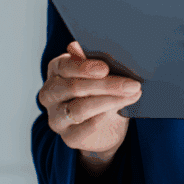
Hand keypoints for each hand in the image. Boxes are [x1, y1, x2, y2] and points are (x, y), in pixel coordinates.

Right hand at [38, 41, 141, 158]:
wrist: (106, 126)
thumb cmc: (101, 89)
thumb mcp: (100, 72)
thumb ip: (93, 60)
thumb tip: (78, 46)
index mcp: (56, 70)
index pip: (64, 66)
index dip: (84, 67)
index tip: (105, 68)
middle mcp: (50, 93)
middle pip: (74, 87)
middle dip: (106, 85)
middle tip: (132, 84)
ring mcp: (57, 117)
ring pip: (80, 109)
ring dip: (110, 101)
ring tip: (132, 96)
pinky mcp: (68, 137)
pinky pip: (83, 130)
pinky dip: (100, 120)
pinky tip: (115, 113)